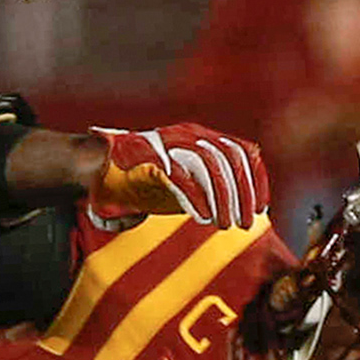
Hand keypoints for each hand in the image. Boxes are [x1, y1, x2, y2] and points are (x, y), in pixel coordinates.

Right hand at [90, 123, 270, 230]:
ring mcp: (168, 144)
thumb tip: (242, 207)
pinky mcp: (150, 159)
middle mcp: (188, 135)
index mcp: (201, 137)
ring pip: (210, 165)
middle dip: (243, 193)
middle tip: (245, 223)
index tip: (263, 207)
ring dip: (223, 198)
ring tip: (225, 225)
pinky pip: (181, 177)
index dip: (258, 180)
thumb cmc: (143, 180)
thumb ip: (209, 187)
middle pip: (231, 158)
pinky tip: (202, 218)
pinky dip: (195, 199)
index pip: (243, 151)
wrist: (96, 169)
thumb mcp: (184, 181)